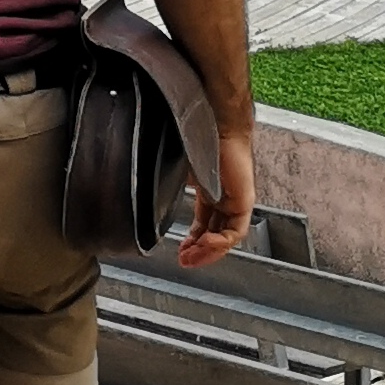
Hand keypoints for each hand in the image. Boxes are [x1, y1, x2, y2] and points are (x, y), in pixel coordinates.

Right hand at [177, 124, 254, 270]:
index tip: (181, 251)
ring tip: (191, 258)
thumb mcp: (177, 167)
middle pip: (215, 233)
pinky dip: (221, 242)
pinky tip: (206, 243)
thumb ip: (168, 181)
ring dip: (209, 251)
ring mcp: (235, 200)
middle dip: (199, 251)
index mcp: (209, 190)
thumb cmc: (196, 136)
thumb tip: (141, 183)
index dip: (193, 240)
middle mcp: (225, 198)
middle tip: (184, 261)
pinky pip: (235, 231)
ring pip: (226, 237)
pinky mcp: (244, 201)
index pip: (204, 222)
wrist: (213, 123)